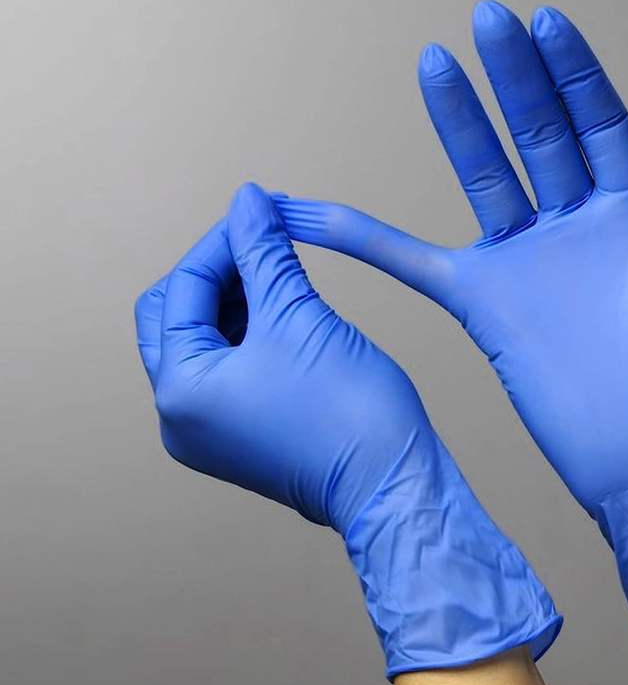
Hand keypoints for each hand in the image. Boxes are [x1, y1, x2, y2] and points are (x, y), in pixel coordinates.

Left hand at [134, 182, 560, 675]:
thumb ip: (264, 251)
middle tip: (263, 236)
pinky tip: (285, 302)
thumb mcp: (299, 314)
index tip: (258, 207)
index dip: (223, 240)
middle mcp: (180, 416)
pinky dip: (251, 330)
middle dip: (220, 270)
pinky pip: (229, 367)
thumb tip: (248, 200)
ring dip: (237, 297)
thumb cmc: (350, 411)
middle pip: (178, 316)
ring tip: (281, 265)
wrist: (392, 483)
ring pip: (204, 341)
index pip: (182, 290)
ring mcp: (210, 430)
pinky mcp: (241, 434)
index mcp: (180, 390)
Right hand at [275, 2, 627, 667]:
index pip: (600, 122)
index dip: (575, 71)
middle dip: (517, 75)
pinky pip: (415, 261)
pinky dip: (368, 239)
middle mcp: (574, 223)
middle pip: (539, 132)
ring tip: (437, 61)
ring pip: (486, 174)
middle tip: (490, 18)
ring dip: (460, 121)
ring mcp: (525, 258)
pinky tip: (324, 212)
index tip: (548, 21)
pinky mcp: (484, 302)